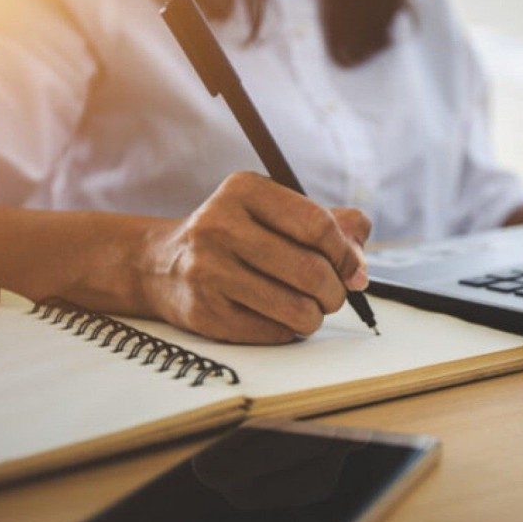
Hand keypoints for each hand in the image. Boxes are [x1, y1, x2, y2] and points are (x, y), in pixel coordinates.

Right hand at [137, 172, 370, 343]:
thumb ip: (329, 225)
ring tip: (310, 309)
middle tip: (334, 295)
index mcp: (244, 190)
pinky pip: (273, 332)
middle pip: (310, 270)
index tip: (353, 269)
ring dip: (315, 315)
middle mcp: (220, 225)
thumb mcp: (274, 212)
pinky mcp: (204, 312)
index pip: (317, 225)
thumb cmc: (236, 236)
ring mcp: (208, 270)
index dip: (346, 253)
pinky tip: (279, 317)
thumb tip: (360, 267)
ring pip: (296, 308)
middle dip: (335, 291)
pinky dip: (288, 330)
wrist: (162, 265)